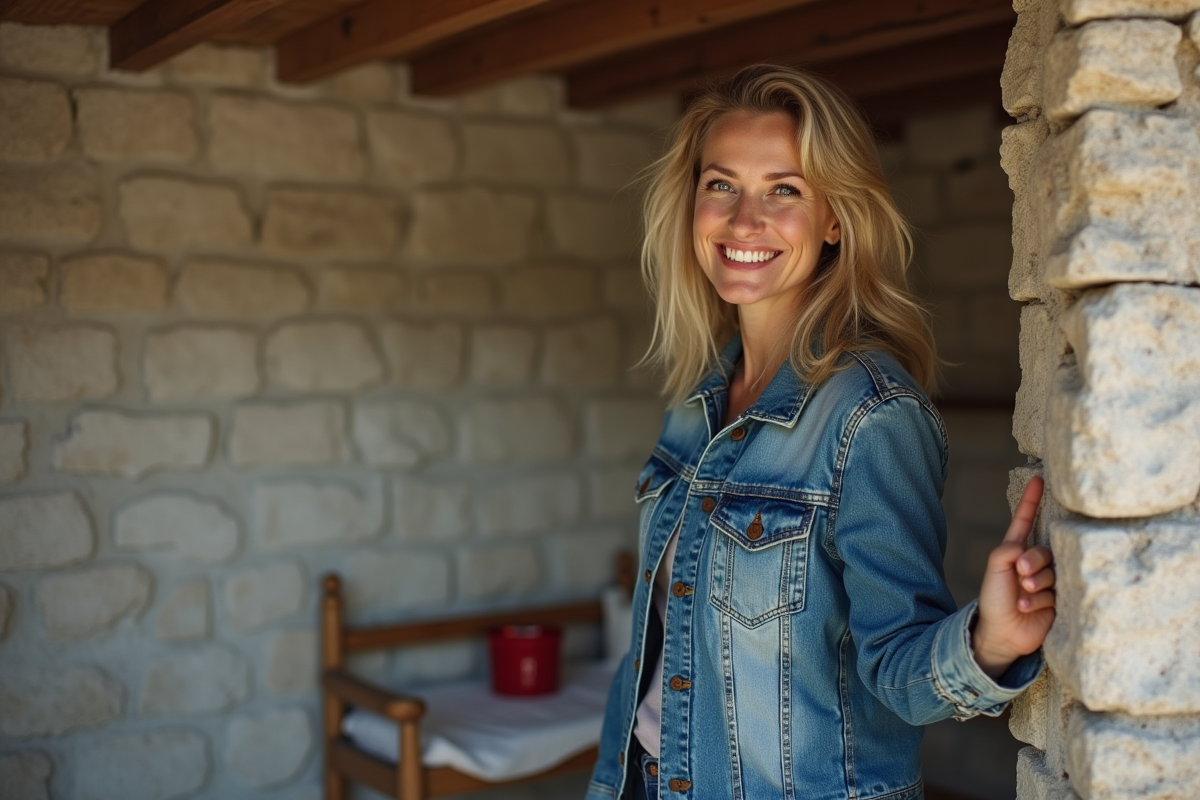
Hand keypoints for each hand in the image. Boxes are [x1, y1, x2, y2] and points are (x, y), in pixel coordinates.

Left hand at [970, 476, 1054, 679]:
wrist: (1002, 634)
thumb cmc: (994, 599)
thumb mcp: (994, 569)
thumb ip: (1007, 551)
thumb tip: (1027, 546)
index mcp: (1017, 552)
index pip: (1025, 521)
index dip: (1031, 501)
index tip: (1038, 479)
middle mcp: (1036, 564)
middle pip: (1044, 551)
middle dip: (1033, 562)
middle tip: (1021, 575)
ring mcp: (1049, 582)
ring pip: (1053, 573)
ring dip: (1035, 585)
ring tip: (1022, 596)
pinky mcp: (1061, 601)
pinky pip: (1056, 593)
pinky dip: (1038, 600)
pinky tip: (1027, 608)